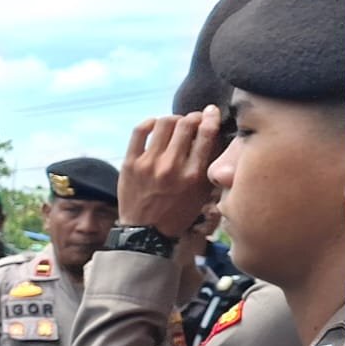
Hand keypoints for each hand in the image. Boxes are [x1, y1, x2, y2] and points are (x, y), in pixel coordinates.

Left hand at [117, 107, 221, 237]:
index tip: (211, 112)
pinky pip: (139, 130)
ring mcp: (148, 163)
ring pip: (164, 123)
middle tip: (192, 120)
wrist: (145, 233)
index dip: (211, 117)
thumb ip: (209, 166)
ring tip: (175, 125)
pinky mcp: (130, 163)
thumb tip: (214, 136)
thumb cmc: (177, 213)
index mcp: (193, 175)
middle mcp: (171, 167)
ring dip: (173, 119)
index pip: (207, 134)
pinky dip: (150, 122)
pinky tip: (155, 125)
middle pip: (186, 124)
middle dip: (192, 117)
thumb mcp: (202, 194)